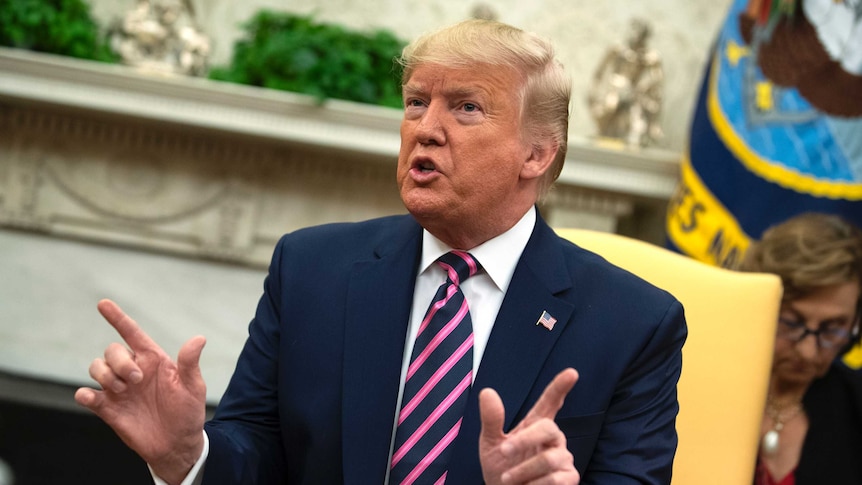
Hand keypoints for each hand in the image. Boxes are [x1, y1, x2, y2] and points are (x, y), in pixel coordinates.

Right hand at [74, 299, 206, 484]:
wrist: (177, 444)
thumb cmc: (187, 412)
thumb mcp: (193, 387)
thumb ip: (190, 363)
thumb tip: (199, 338)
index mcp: (153, 359)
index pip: (131, 333)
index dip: (117, 317)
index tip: (103, 303)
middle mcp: (133, 370)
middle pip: (111, 350)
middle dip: (119, 361)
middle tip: (136, 380)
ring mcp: (118, 389)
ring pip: (96, 367)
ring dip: (106, 376)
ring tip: (124, 391)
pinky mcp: (107, 408)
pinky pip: (86, 395)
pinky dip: (84, 394)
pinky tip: (91, 397)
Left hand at [479, 368, 579, 484]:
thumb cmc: (501, 472)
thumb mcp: (490, 445)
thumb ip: (491, 420)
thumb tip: (487, 392)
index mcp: (535, 426)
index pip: (550, 403)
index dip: (560, 388)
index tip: (572, 372)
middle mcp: (553, 439)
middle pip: (548, 427)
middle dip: (524, 440)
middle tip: (504, 451)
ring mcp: (563, 458)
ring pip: (548, 458)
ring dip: (522, 470)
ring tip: (507, 479)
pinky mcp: (569, 478)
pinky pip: (555, 479)